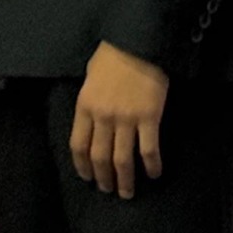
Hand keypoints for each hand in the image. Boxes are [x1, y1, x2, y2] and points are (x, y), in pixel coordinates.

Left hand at [70, 41, 167, 197]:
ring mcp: (126, 118)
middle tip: (109, 190)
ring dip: (125, 181)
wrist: (140, 40)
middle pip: (100, 157)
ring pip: (122, 160)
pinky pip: (149, 150)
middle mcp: (103, 116)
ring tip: (128, 192)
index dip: (82, 166)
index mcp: (85, 105)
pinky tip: (154, 174)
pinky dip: (151, 165)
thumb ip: (90, 98)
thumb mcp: (91, 74)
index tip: (88, 178)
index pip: (78, 145)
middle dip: (104, 179)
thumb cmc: (114, 53)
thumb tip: (92, 115)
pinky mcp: (149, 117)